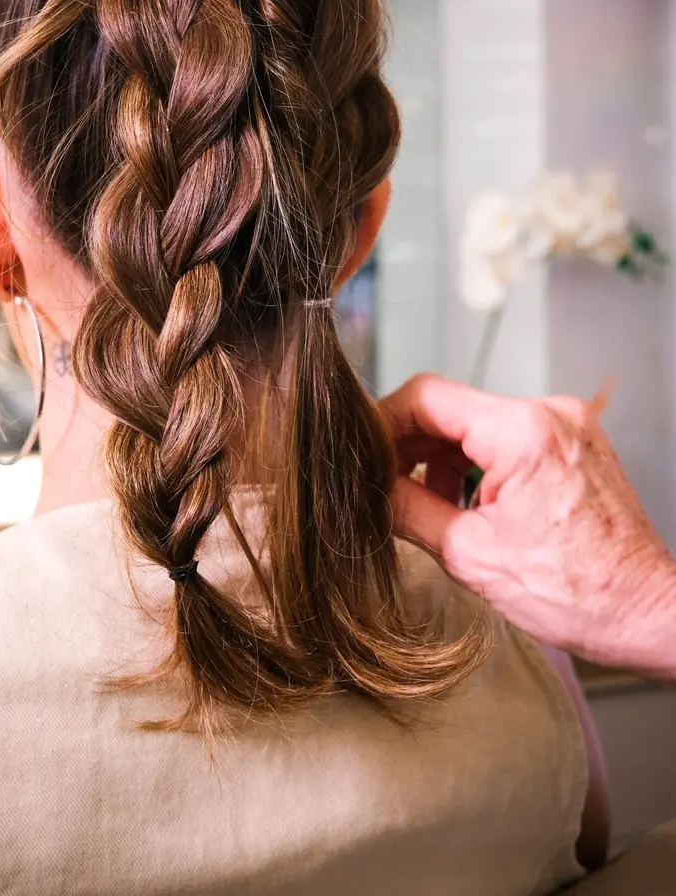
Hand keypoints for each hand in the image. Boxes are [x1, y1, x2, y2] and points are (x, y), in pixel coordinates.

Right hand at [383, 374, 675, 677]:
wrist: (646, 613)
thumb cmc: (578, 594)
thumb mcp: (469, 555)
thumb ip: (407, 508)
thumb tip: (367, 486)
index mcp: (521, 431)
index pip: (426, 396)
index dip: (383, 422)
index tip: (362, 452)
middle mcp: (549, 413)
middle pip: (452, 408)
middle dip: (412, 447)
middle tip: (384, 486)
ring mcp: (567, 423)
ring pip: (479, 423)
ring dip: (445, 459)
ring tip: (430, 507)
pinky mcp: (575, 441)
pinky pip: (509, 437)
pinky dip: (480, 464)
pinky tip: (469, 504)